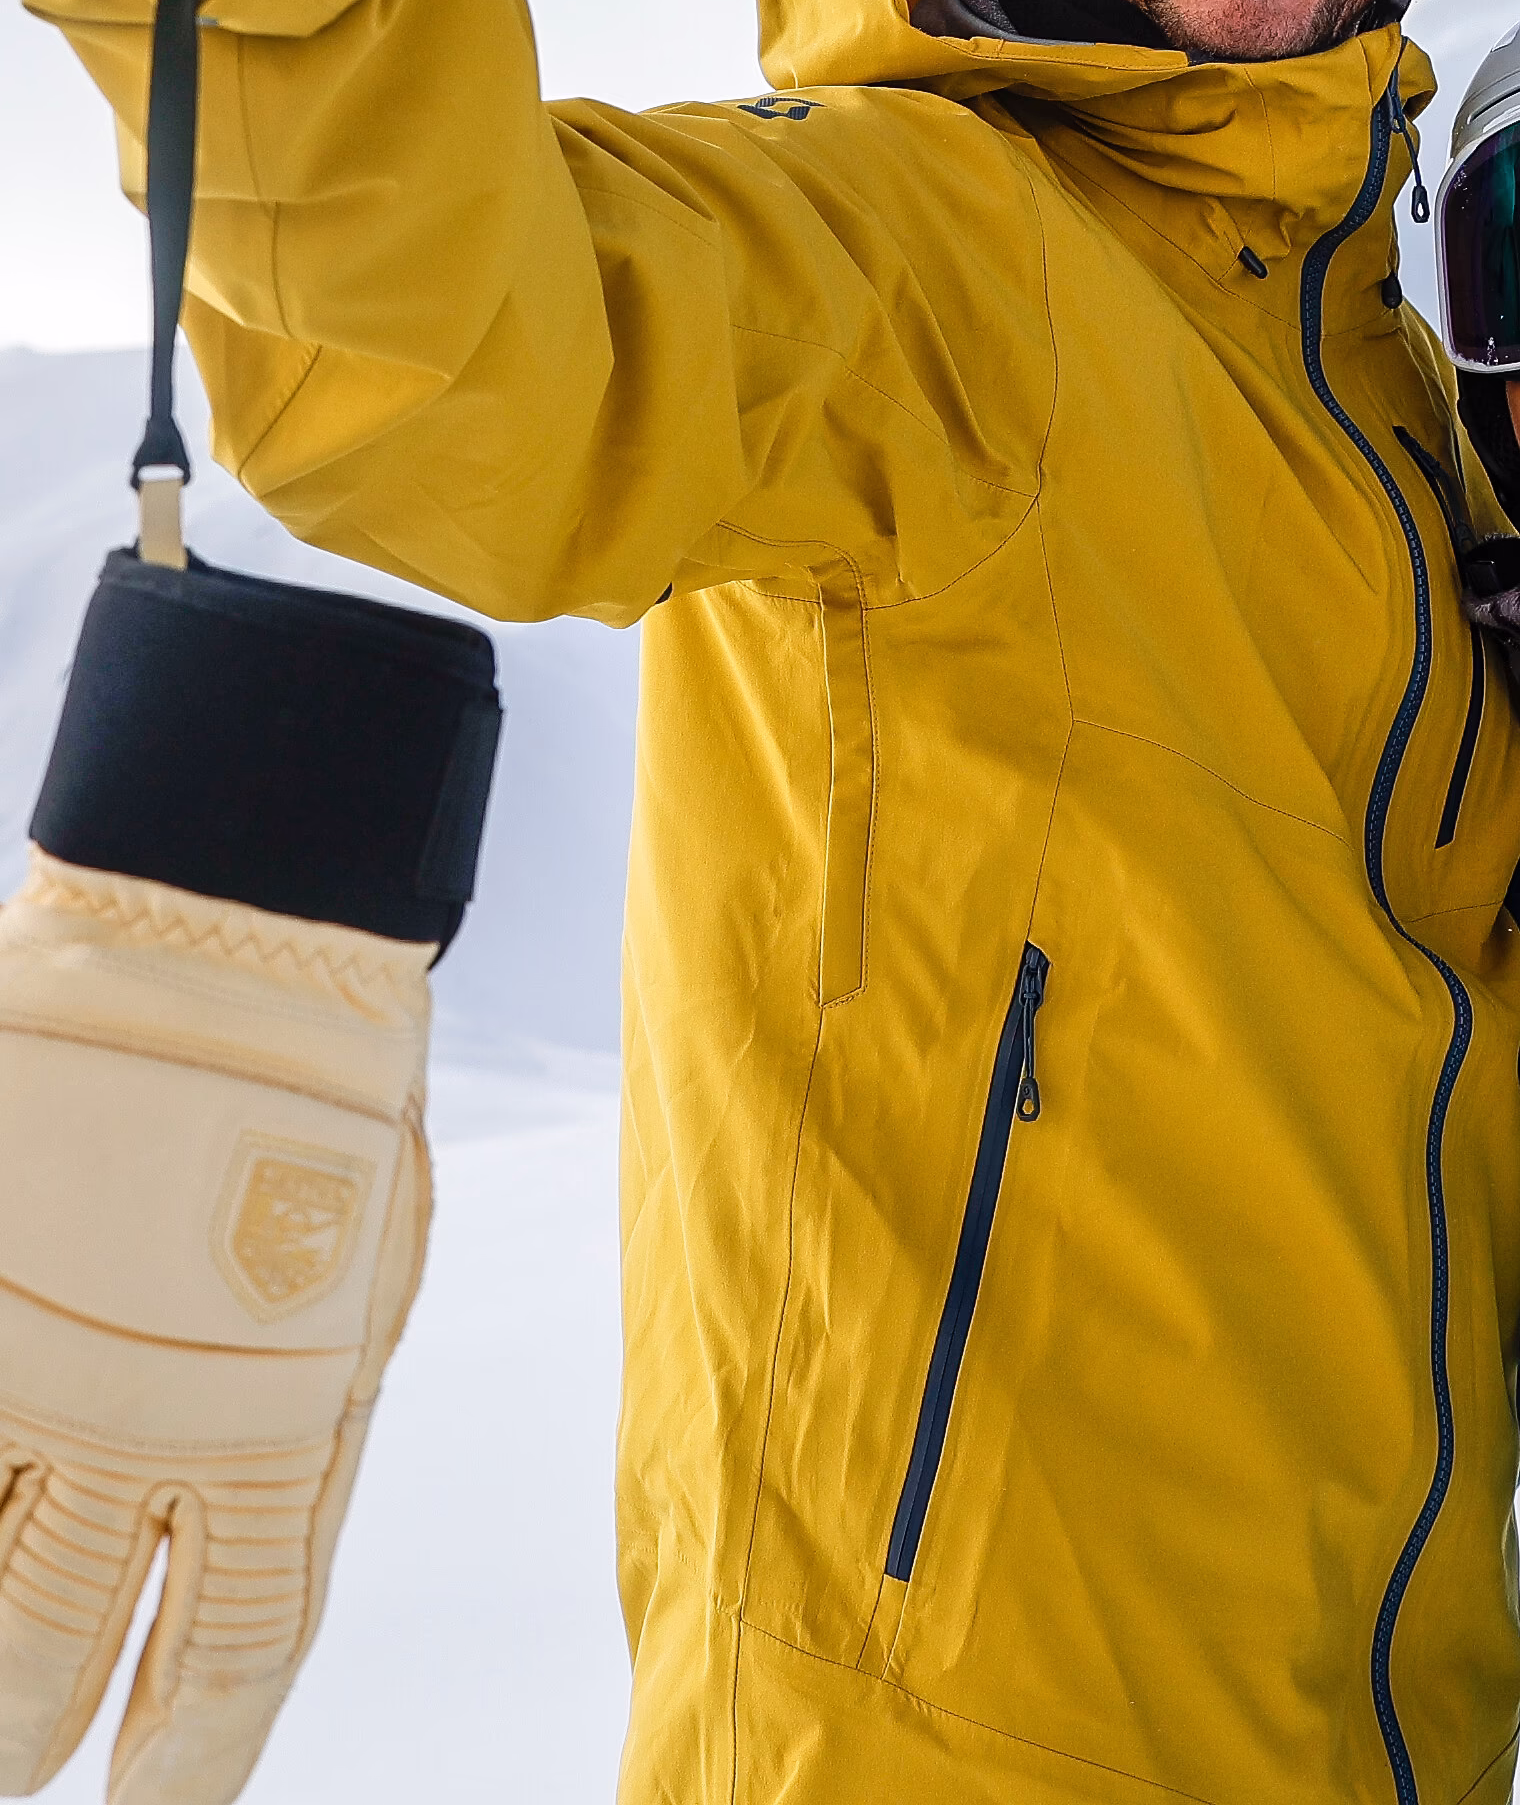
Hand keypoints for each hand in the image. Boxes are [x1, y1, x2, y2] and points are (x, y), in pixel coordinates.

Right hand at [0, 853, 435, 1801]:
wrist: (244, 927)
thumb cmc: (328, 1099)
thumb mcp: (356, 1288)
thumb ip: (294, 1432)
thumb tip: (233, 1546)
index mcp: (273, 1434)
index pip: (220, 1664)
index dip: (183, 1770)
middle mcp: (135, 1427)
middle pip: (39, 1668)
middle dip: (17, 1738)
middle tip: (14, 1758)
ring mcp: (23, 1363)